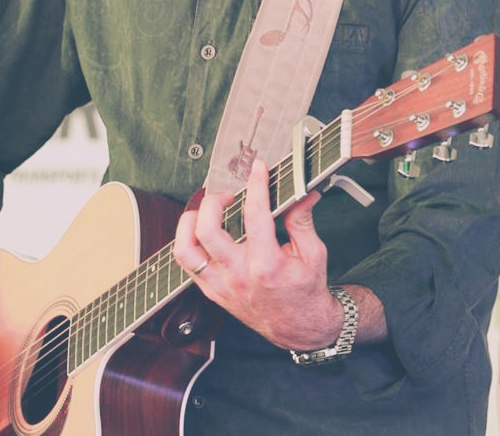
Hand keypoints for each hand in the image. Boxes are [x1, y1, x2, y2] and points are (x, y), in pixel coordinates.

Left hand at [172, 159, 343, 350]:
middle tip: (229, 194)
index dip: (256, 185)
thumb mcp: (313, 253)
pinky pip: (187, 265)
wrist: (300, 328)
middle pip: (207, 230)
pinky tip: (203, 230)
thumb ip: (302, 219)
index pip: (254, 214)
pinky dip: (190, 242)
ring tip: (207, 210)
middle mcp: (238, 276)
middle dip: (214, 201)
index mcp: (266, 265)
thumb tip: (302, 190)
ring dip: (191, 222)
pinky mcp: (212, 292)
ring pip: (186, 249)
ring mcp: (221, 286)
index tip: (258, 169)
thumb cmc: (307, 289)